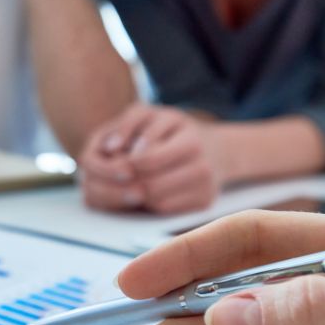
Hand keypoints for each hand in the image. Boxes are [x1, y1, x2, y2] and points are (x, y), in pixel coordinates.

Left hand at [79, 103, 224, 213]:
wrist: (214, 149)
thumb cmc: (171, 129)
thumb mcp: (150, 115)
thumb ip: (127, 124)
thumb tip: (110, 148)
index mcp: (191, 141)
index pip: (145, 162)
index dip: (122, 163)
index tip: (114, 158)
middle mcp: (203, 167)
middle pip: (149, 186)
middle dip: (127, 181)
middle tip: (118, 174)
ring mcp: (207, 188)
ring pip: (155, 201)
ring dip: (136, 192)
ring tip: (132, 178)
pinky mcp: (204, 203)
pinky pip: (165, 209)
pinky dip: (150, 201)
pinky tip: (149, 188)